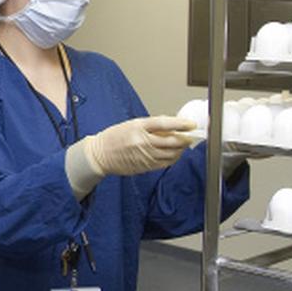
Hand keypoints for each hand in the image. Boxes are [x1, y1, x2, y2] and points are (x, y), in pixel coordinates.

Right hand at [81, 116, 195, 175]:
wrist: (100, 155)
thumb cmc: (114, 137)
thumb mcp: (131, 125)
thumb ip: (151, 126)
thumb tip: (171, 126)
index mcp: (138, 127)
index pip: (164, 123)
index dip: (181, 124)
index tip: (191, 124)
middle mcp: (142, 141)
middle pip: (171, 141)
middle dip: (185, 139)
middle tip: (191, 136)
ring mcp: (144, 155)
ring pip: (171, 154)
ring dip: (180, 150)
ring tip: (183, 145)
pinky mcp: (145, 166)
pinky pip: (165, 163)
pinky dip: (173, 158)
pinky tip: (174, 154)